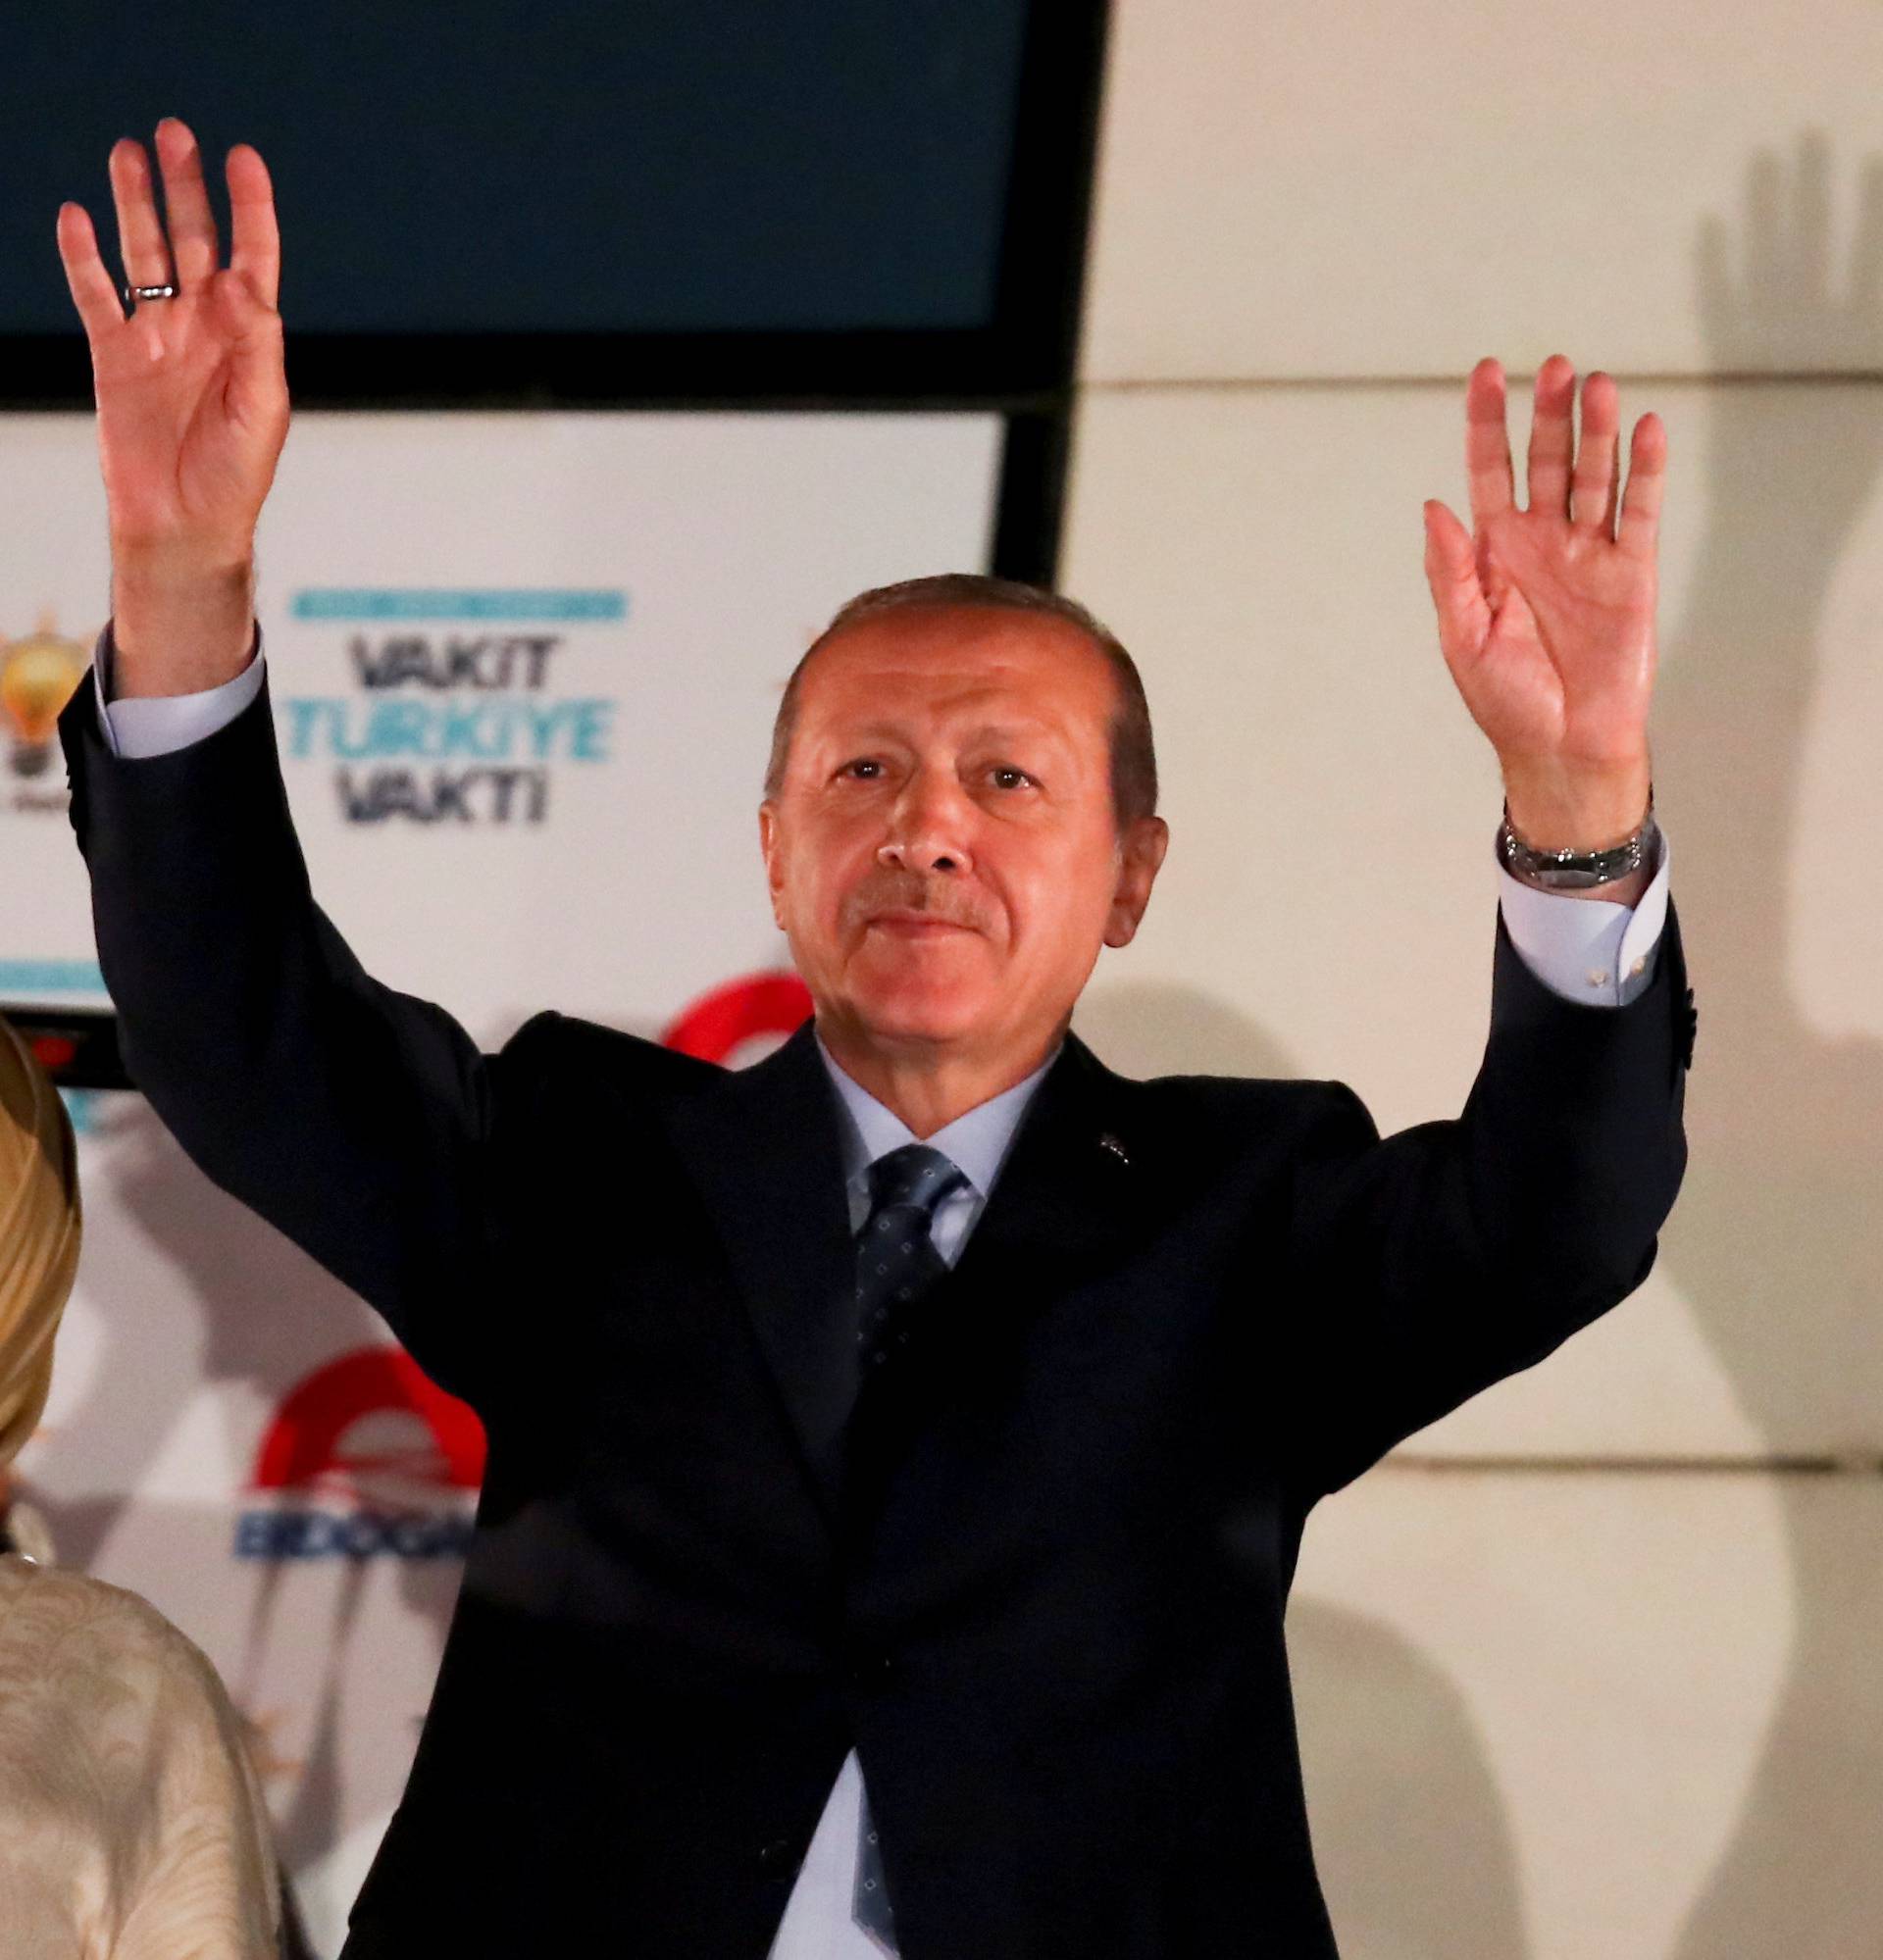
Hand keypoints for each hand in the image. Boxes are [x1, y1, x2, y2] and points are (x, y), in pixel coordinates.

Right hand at [56, 119, 287, 690]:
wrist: (184, 524)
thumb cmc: (235, 478)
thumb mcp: (263, 413)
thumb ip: (259, 349)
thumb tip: (245, 287)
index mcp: (249, 338)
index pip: (252, 258)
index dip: (250, 208)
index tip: (243, 158)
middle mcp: (204, 327)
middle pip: (195, 241)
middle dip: (186, 189)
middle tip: (174, 134)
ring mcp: (158, 336)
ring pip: (145, 254)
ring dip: (136, 205)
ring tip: (128, 155)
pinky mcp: (114, 355)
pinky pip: (96, 295)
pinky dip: (84, 258)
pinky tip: (77, 218)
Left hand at [1422, 356, 1664, 853]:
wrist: (1561, 747)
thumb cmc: (1506, 700)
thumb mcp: (1464, 636)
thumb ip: (1450, 572)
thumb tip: (1433, 508)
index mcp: (1494, 551)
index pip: (1490, 471)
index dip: (1487, 423)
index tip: (1487, 372)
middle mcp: (1543, 541)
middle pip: (1547, 462)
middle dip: (1549, 415)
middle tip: (1554, 368)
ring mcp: (1589, 553)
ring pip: (1594, 477)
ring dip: (1596, 432)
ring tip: (1597, 386)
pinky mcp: (1632, 573)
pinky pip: (1639, 513)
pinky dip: (1645, 471)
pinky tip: (1646, 429)